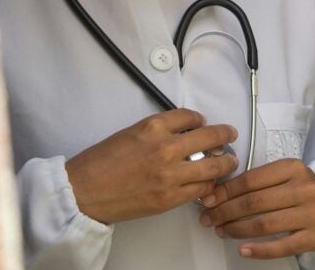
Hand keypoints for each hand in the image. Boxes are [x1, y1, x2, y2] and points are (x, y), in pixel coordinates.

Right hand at [65, 108, 238, 224]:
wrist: (84, 190)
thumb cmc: (99, 163)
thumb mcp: (127, 134)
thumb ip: (154, 133)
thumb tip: (177, 135)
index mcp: (151, 127)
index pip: (188, 116)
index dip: (199, 119)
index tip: (202, 122)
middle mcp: (165, 147)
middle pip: (209, 137)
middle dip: (224, 134)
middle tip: (229, 134)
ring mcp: (171, 174)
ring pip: (214, 166)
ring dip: (225, 163)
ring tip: (229, 162)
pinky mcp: (171, 197)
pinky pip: (203, 189)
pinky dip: (209, 185)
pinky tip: (210, 182)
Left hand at [199, 158, 314, 258]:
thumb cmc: (300, 189)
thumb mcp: (282, 176)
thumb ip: (254, 181)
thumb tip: (215, 194)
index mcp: (291, 168)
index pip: (249, 180)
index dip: (224, 192)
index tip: (206, 200)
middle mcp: (303, 189)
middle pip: (253, 202)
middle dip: (225, 212)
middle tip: (208, 218)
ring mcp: (311, 214)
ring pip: (264, 224)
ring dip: (236, 229)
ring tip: (221, 231)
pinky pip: (282, 246)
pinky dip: (260, 250)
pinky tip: (243, 250)